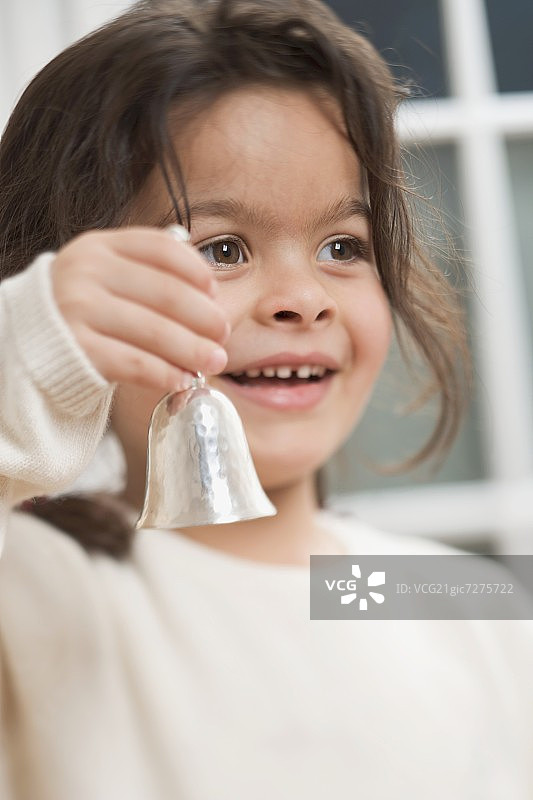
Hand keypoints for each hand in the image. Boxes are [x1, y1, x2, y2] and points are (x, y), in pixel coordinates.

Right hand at [50, 226, 228, 392]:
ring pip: (154, 331)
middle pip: (166, 293)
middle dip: (204, 317)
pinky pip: (135, 363)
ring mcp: (78, 309)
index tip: (215, 293)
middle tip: (223, 335)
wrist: (30, 342)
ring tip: (215, 362)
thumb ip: (149, 272)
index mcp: (100, 246)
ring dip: (193, 350)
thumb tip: (211, 296)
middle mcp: (86, 272)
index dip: (196, 271)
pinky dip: (166, 373)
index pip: (161, 248)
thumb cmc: (84, 309)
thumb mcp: (107, 276)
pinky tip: (183, 380)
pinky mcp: (77, 349)